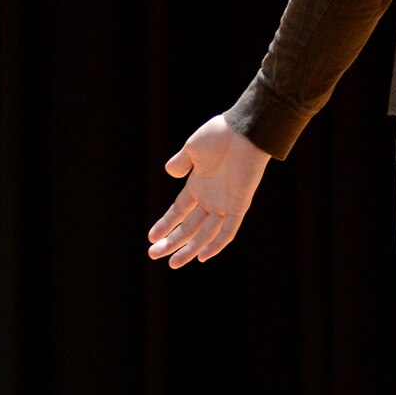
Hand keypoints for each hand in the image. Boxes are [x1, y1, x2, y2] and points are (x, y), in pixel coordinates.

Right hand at [148, 115, 269, 268]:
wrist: (244, 131)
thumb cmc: (219, 135)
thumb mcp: (192, 149)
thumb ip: (181, 162)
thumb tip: (170, 173)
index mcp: (198, 185)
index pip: (179, 211)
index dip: (165, 224)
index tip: (151, 237)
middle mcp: (211, 198)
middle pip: (189, 227)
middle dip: (172, 242)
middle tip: (153, 255)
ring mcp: (224, 203)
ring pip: (206, 234)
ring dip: (190, 249)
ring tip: (173, 263)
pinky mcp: (239, 204)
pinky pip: (228, 230)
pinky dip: (217, 244)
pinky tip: (202, 257)